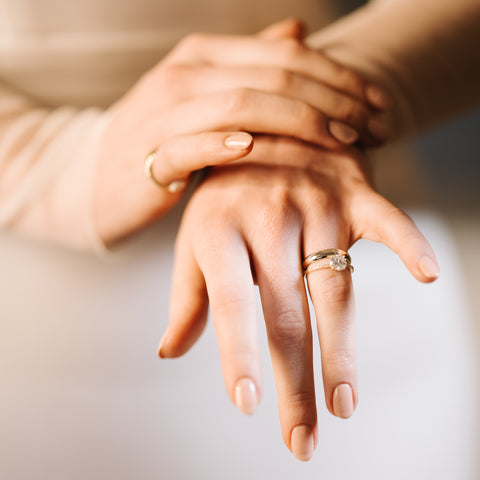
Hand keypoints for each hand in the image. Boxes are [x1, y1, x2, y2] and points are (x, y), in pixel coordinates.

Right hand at [93, 19, 391, 244]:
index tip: (378, 106)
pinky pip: (195, 145)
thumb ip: (250, 67)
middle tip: (377, 129)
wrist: (99, 180)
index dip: (340, 78)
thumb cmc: (164, 142)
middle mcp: (187, 74)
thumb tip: (297, 31)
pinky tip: (262, 148)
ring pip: (244, 106)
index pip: (286, 55)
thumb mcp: (206, 97)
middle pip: (276, 77)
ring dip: (302, 124)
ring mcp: (166, 113)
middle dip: (337, 102)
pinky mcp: (151, 156)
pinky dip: (229, 144)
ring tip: (344, 143)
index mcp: (205, 56)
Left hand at [158, 137, 438, 460]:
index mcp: (218, 232)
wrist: (261, 128)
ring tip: (343, 404)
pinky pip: (386, 218)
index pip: (228, 303)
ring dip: (342, 350)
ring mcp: (313, 203)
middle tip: (301, 439)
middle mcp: (266, 219)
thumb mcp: (194, 239)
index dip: (238, 354)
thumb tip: (170, 351)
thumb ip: (186, 295)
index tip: (248, 405)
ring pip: (334, 287)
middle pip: (286, 312)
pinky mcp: (352, 192)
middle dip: (294, 380)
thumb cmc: (223, 197)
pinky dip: (408, 243)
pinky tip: (428, 275)